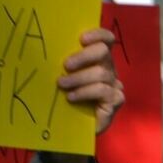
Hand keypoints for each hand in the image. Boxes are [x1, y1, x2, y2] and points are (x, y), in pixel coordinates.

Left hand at [43, 28, 124, 162]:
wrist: (69, 128)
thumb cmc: (63, 98)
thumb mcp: (62, 76)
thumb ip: (63, 64)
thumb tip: (46, 45)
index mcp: (97, 59)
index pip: (106, 40)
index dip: (98, 35)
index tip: (81, 39)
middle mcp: (109, 69)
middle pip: (104, 52)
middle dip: (84, 56)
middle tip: (66, 65)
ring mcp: (115, 85)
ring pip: (101, 73)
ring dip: (79, 78)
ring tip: (62, 85)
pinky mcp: (116, 100)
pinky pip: (102, 90)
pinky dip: (85, 92)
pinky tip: (72, 97)